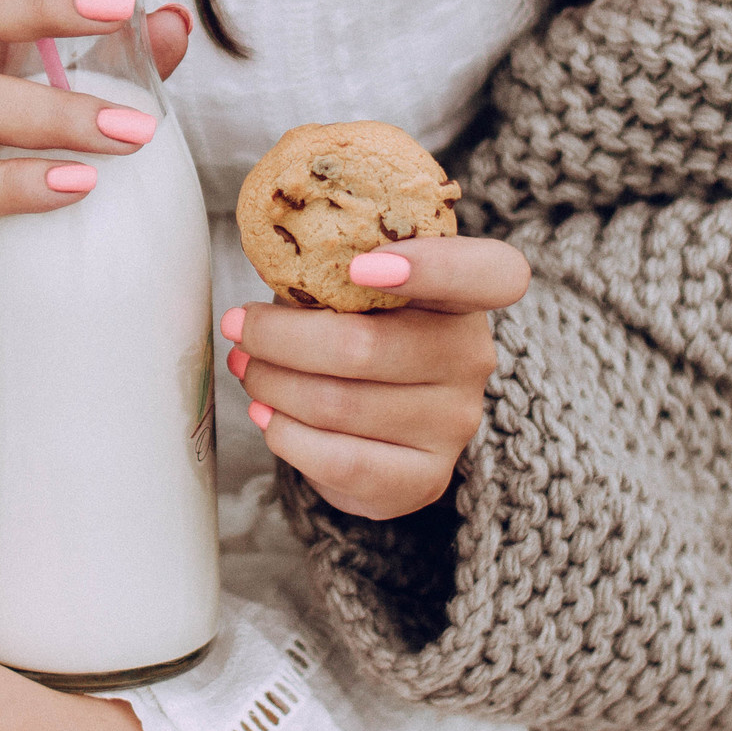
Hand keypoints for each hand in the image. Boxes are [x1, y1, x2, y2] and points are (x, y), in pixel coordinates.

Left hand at [224, 236, 529, 520]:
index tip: (358, 267)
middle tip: (240, 327)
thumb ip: (332, 263)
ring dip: (271, 384)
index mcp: (466, 293)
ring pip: (338, 404)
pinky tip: (265, 414)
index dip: (431, 267)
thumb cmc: (361, 328)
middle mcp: (472, 356)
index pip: (490, 273)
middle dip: (279, 337)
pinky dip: (286, 435)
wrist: (383, 422)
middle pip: (364, 347)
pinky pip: (340, 461)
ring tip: (246, 367)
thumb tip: (272, 253)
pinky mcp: (426, 477)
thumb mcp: (355, 284)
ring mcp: (454, 422)